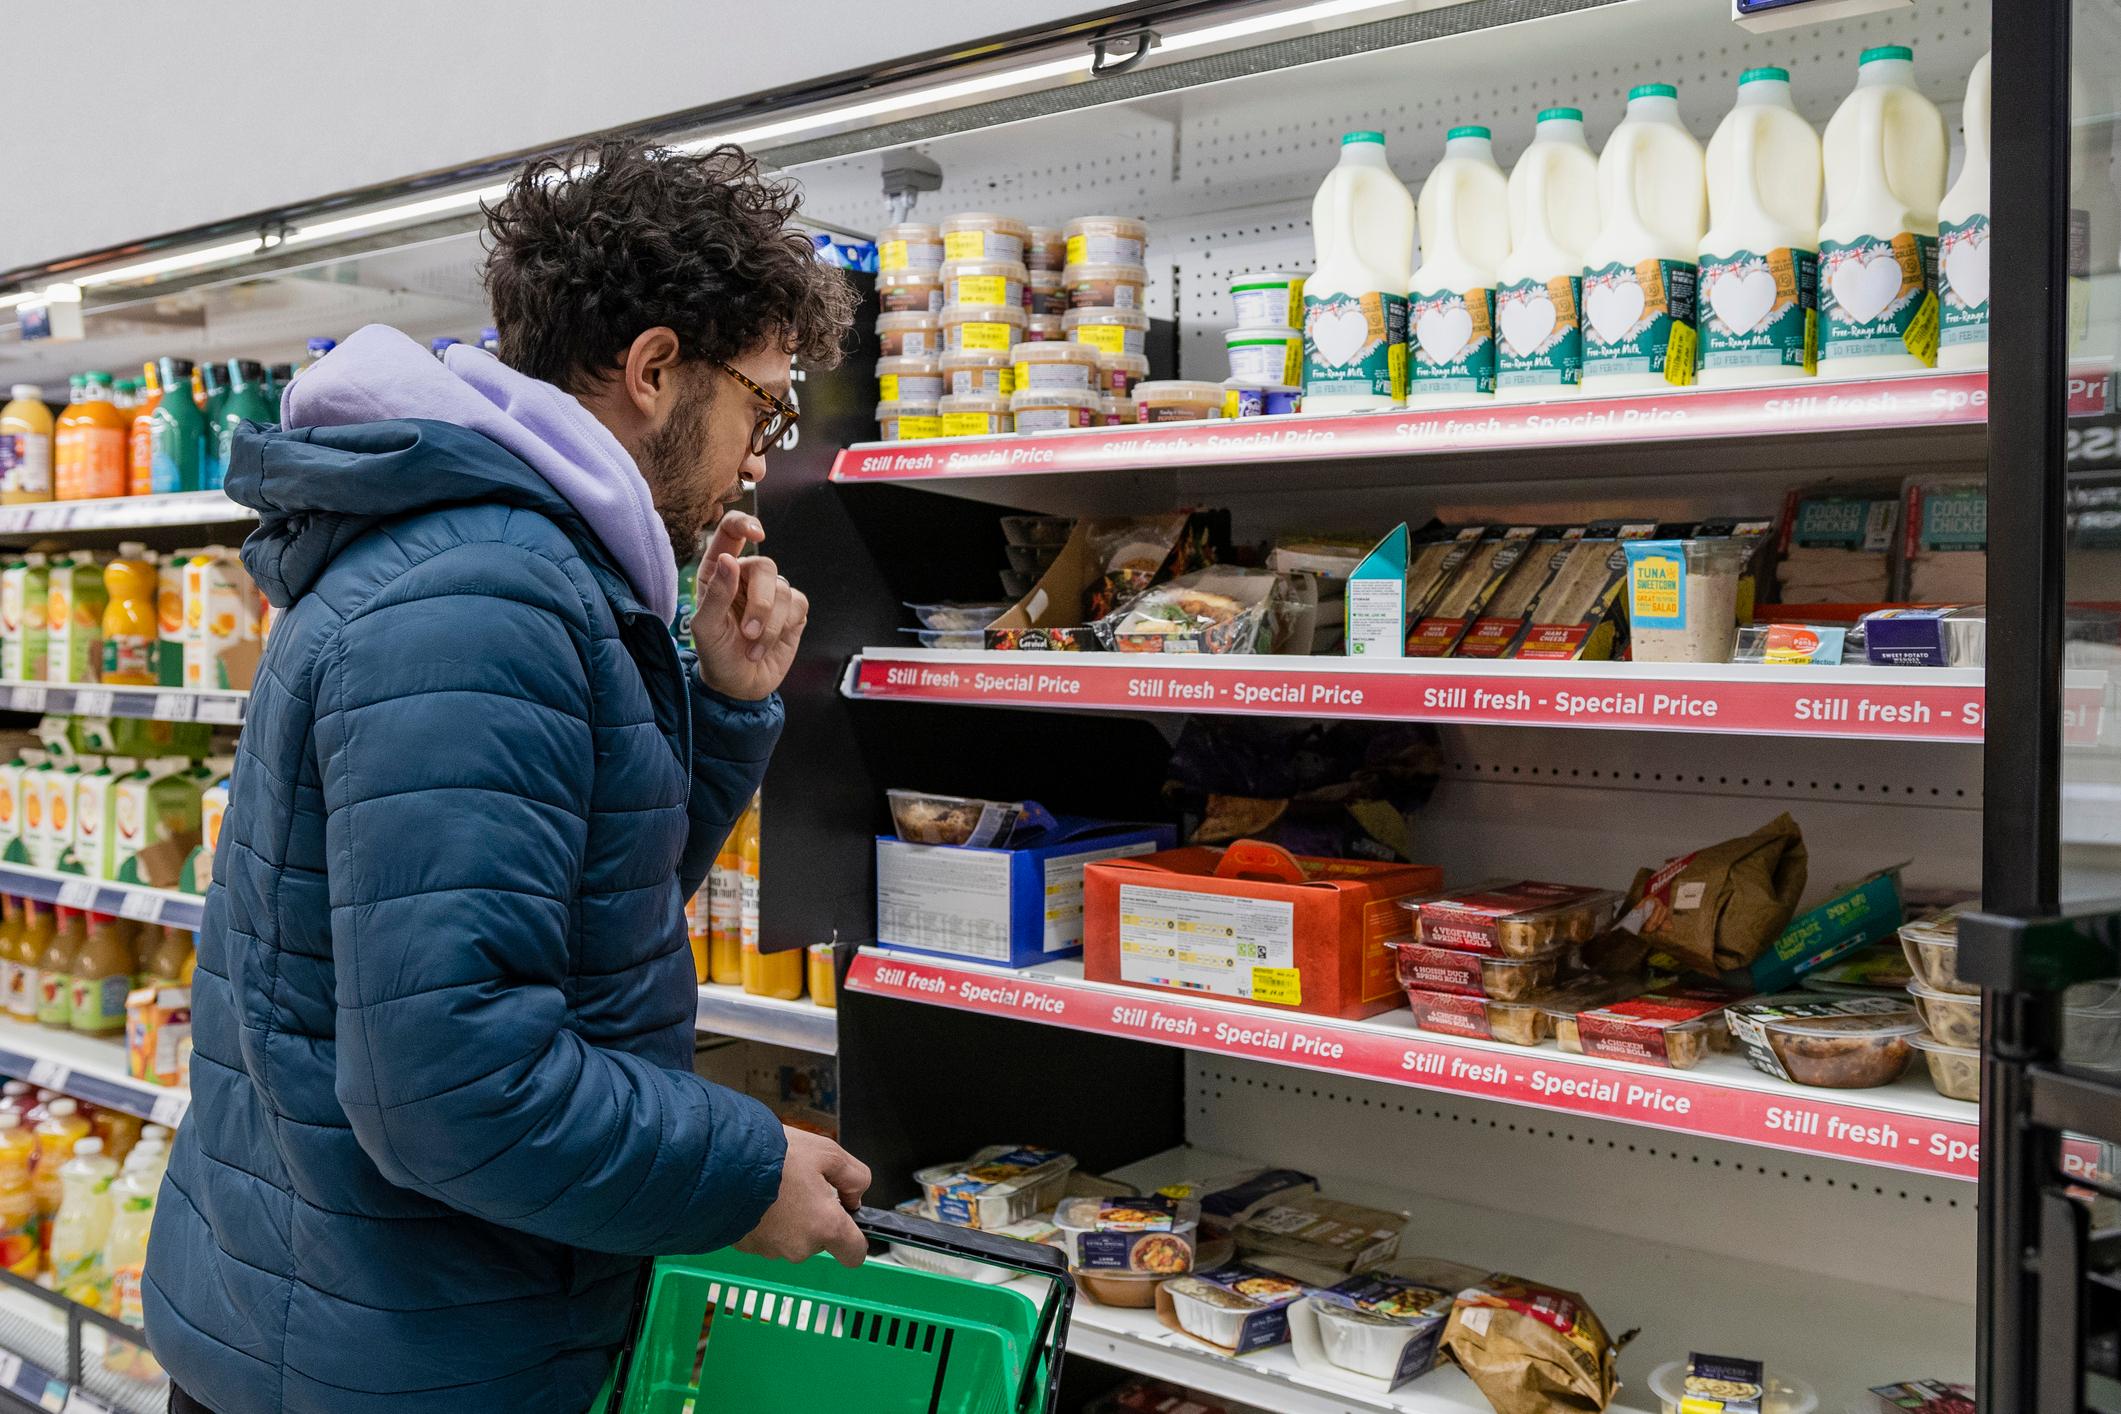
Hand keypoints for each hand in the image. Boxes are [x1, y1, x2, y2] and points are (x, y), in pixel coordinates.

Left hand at [693, 511, 808, 700]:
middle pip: (764, 565)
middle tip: (748, 632)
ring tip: (753, 646)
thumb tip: (731, 560)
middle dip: (760, 602)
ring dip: (769, 624)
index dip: (745, 524)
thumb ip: (716, 594)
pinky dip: (783, 627)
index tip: (758, 535)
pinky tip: (767, 645)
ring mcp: (771, 593)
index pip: (731, 532)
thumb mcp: (706, 628)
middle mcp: (745, 577)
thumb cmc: (715, 654)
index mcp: (718, 571)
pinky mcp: (792, 611)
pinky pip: (798, 604)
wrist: (738, 686)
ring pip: (783, 589)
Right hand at [736, 1126, 870, 1267]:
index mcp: (826, 1227)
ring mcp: (771, 1251)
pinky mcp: (747, 1248)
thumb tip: (854, 1198)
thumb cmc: (776, 1157)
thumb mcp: (828, 1153)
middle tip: (801, 1183)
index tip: (845, 1215)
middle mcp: (800, 1247)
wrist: (722, 1164)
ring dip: (789, 1218)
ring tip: (775, 1186)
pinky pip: (766, 1236)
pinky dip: (766, 1220)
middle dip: (815, 1216)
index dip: (854, 1237)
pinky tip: (757, 1195)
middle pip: (819, 1240)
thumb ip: (855, 1177)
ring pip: (792, 1238)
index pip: (854, 1254)